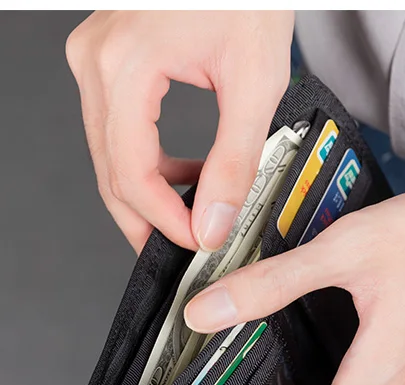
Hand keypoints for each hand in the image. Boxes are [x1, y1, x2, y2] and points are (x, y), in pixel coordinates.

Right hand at [66, 10, 293, 252]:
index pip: (130, 173)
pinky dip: (148, 162)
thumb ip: (235, 161)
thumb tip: (215, 222)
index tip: (199, 243)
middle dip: (146, 220)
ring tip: (192, 216)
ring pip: (110, 154)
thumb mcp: (255, 84)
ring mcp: (96, 59)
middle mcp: (96, 62)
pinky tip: (184, 175)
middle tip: (180, 252)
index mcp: (125, 67)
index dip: (164, 221)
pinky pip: (117, 129)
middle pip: (110, 170)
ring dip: (149, 194)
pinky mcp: (109, 60)